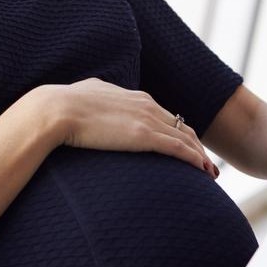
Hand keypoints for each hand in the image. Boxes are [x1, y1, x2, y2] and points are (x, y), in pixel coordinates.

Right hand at [29, 78, 217, 178]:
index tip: (186, 147)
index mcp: (134, 96)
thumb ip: (97, 95)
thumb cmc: (63, 105)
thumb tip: (92, 95)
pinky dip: (194, 159)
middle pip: (182, 126)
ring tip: (210, 173)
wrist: (55, 110)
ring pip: (185, 138)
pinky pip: (178, 148)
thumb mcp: (87, 93)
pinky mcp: (144, 136)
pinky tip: (202, 171)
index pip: (166, 115)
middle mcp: (146, 104)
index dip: (178, 132)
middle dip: (196, 145)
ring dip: (200, 156)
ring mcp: (146, 119)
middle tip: (206, 164)